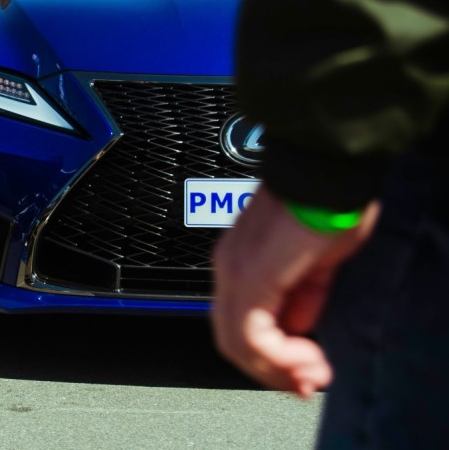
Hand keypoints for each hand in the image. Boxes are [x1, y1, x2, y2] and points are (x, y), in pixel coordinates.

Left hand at [212, 184, 378, 397]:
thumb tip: (297, 329)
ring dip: (276, 369)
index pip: (239, 326)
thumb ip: (302, 299)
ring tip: (311, 372)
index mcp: (239, 263)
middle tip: (309, 382)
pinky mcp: (249, 276)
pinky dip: (277, 357)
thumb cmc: (325, 204)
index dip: (271, 359)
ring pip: (236, 344)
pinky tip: (305, 357)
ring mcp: (233, 271)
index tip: (307, 372)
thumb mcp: (317, 266)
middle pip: (233, 342)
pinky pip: (250, 334)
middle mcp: (227, 267)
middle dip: (273, 372)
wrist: (325, 171)